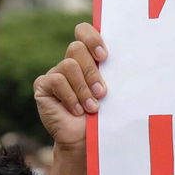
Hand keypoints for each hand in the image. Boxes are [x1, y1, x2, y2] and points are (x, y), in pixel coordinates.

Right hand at [33, 22, 109, 146]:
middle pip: (77, 48)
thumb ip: (113, 75)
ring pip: (68, 65)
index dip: (92, 38)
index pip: (83, 32)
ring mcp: (55, 73)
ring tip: (93, 107)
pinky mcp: (43, 86)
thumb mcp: (113, 93)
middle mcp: (71, 63)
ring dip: (83, 88)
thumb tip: (130, 58)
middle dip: (92, 72)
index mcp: (89, 59)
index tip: (104, 57)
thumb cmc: (104, 117)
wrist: (86, 142)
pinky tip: (77, 111)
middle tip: (102, 93)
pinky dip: (70, 97)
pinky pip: (57, 80)